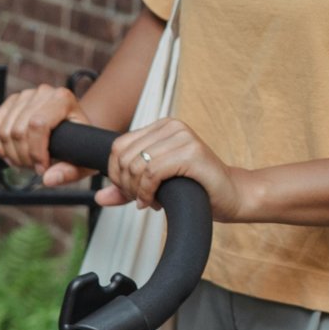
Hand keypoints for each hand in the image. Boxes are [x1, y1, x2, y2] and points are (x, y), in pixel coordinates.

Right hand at [0, 84, 96, 186]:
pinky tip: (10, 155)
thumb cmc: (77, 145)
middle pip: (18, 130)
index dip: (35, 152)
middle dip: (23, 157)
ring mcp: (25, 96)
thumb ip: (68, 172)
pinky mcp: (10, 103)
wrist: (71, 130)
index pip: (38, 124)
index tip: (42, 169)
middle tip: (33, 167)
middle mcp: (43, 92)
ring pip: (4, 131)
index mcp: (63, 99)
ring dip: (10, 154)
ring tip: (24, 162)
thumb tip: (48, 179)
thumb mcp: (81, 162)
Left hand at [102, 117, 248, 218]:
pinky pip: (151, 174)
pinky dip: (146, 193)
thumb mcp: (153, 186)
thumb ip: (126, 189)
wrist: (229, 196)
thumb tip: (99, 197)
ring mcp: (183, 137)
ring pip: (136, 166)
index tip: (129, 191)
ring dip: (136, 191)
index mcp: (161, 127)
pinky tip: (153, 203)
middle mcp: (172, 126)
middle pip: (124, 157)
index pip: (118, 147)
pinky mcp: (191, 152)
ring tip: (149, 200)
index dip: (115, 173)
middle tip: (139, 198)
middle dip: (125, 184)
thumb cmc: (192, 188)